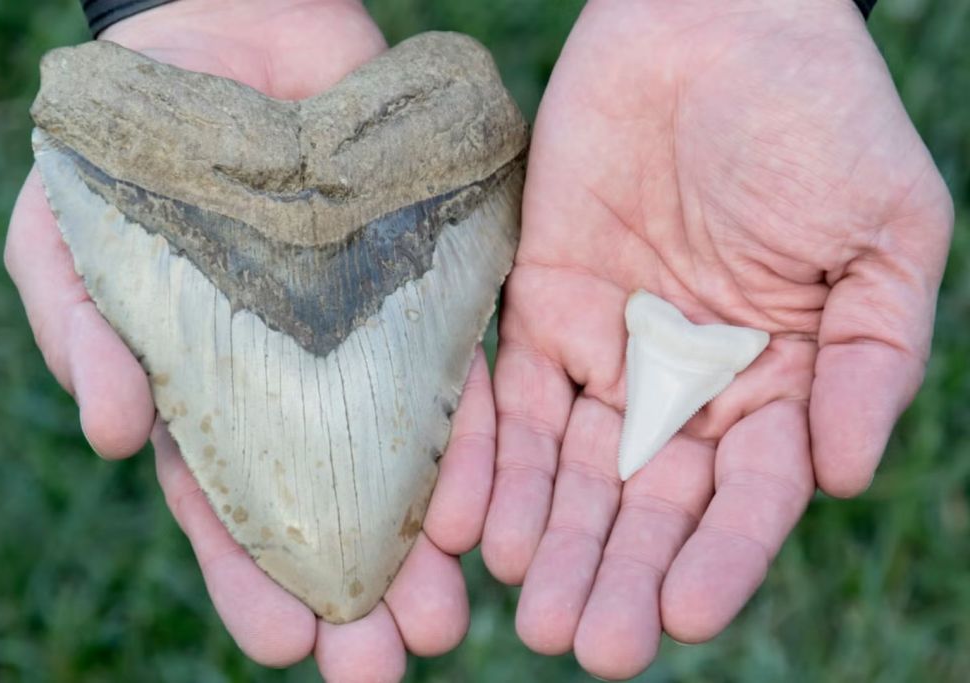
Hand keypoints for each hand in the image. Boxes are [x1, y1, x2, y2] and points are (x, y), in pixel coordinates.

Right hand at [5, 2, 495, 678]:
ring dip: (422, 539)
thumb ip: (84, 330)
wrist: (221, 43)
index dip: (254, 578)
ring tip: (448, 617)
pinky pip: (455, 373)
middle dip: (355, 590)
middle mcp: (297, 385)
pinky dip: (469, 439)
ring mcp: (364, 342)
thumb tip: (109, 436)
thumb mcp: (75, 239)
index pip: (233, 507)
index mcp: (211, 394)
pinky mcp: (424, 289)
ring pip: (399, 458)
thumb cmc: (132, 152)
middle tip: (386, 663)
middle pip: (328, 505)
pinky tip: (483, 507)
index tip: (285, 647)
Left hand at [482, 0, 951, 677]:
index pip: (747, 493)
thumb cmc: (818, 116)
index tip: (683, 613)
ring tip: (529, 609)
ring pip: (569, 466)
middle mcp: (684, 381)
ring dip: (548, 537)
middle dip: (619, 570)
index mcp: (776, 380)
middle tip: (590, 644)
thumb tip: (846, 476)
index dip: (720, 556)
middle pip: (647, 499)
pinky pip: (503, 398)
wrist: (712, 24)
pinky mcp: (536, 308)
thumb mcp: (886, 233)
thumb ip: (874, 358)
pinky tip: (467, 524)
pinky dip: (484, 460)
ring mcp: (606, 348)